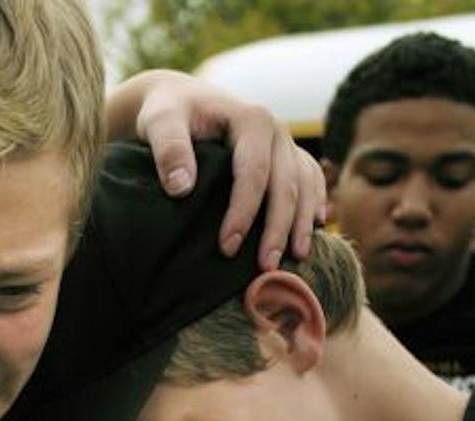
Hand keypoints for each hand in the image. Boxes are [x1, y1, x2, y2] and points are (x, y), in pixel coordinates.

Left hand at [131, 74, 326, 267]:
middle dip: (278, 228)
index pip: (254, 172)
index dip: (243, 212)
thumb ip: (169, 149)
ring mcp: (286, 143)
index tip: (227, 247)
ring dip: (302, 223)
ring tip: (295, 258)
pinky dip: (315, 204)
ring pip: (305, 185)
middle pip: (286, 184)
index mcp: (251, 119)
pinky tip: (315, 229)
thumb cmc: (169, 113)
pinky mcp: (288, 155)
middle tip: (266, 267)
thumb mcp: (160, 123)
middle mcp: (277, 130)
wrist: (182, 100)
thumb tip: (181, 188)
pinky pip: (311, 180)